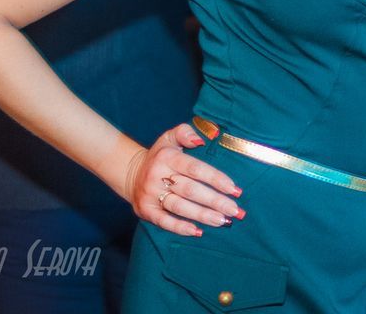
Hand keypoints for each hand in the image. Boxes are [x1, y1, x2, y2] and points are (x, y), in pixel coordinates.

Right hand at [127, 123, 243, 236]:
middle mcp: (158, 176)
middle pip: (191, 190)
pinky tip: (198, 231)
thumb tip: (201, 139)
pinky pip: (164, 221)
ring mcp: (151, 195)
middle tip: (235, 210)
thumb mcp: (170, 137)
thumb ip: (186, 132)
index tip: (235, 189)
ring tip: (223, 221)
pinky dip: (181, 228)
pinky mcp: (145, 210)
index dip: (216, 179)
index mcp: (167, 157)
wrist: (131, 172)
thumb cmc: (161, 155)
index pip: (195, 169)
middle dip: (215, 201)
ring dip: (203, 215)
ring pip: (180, 207)